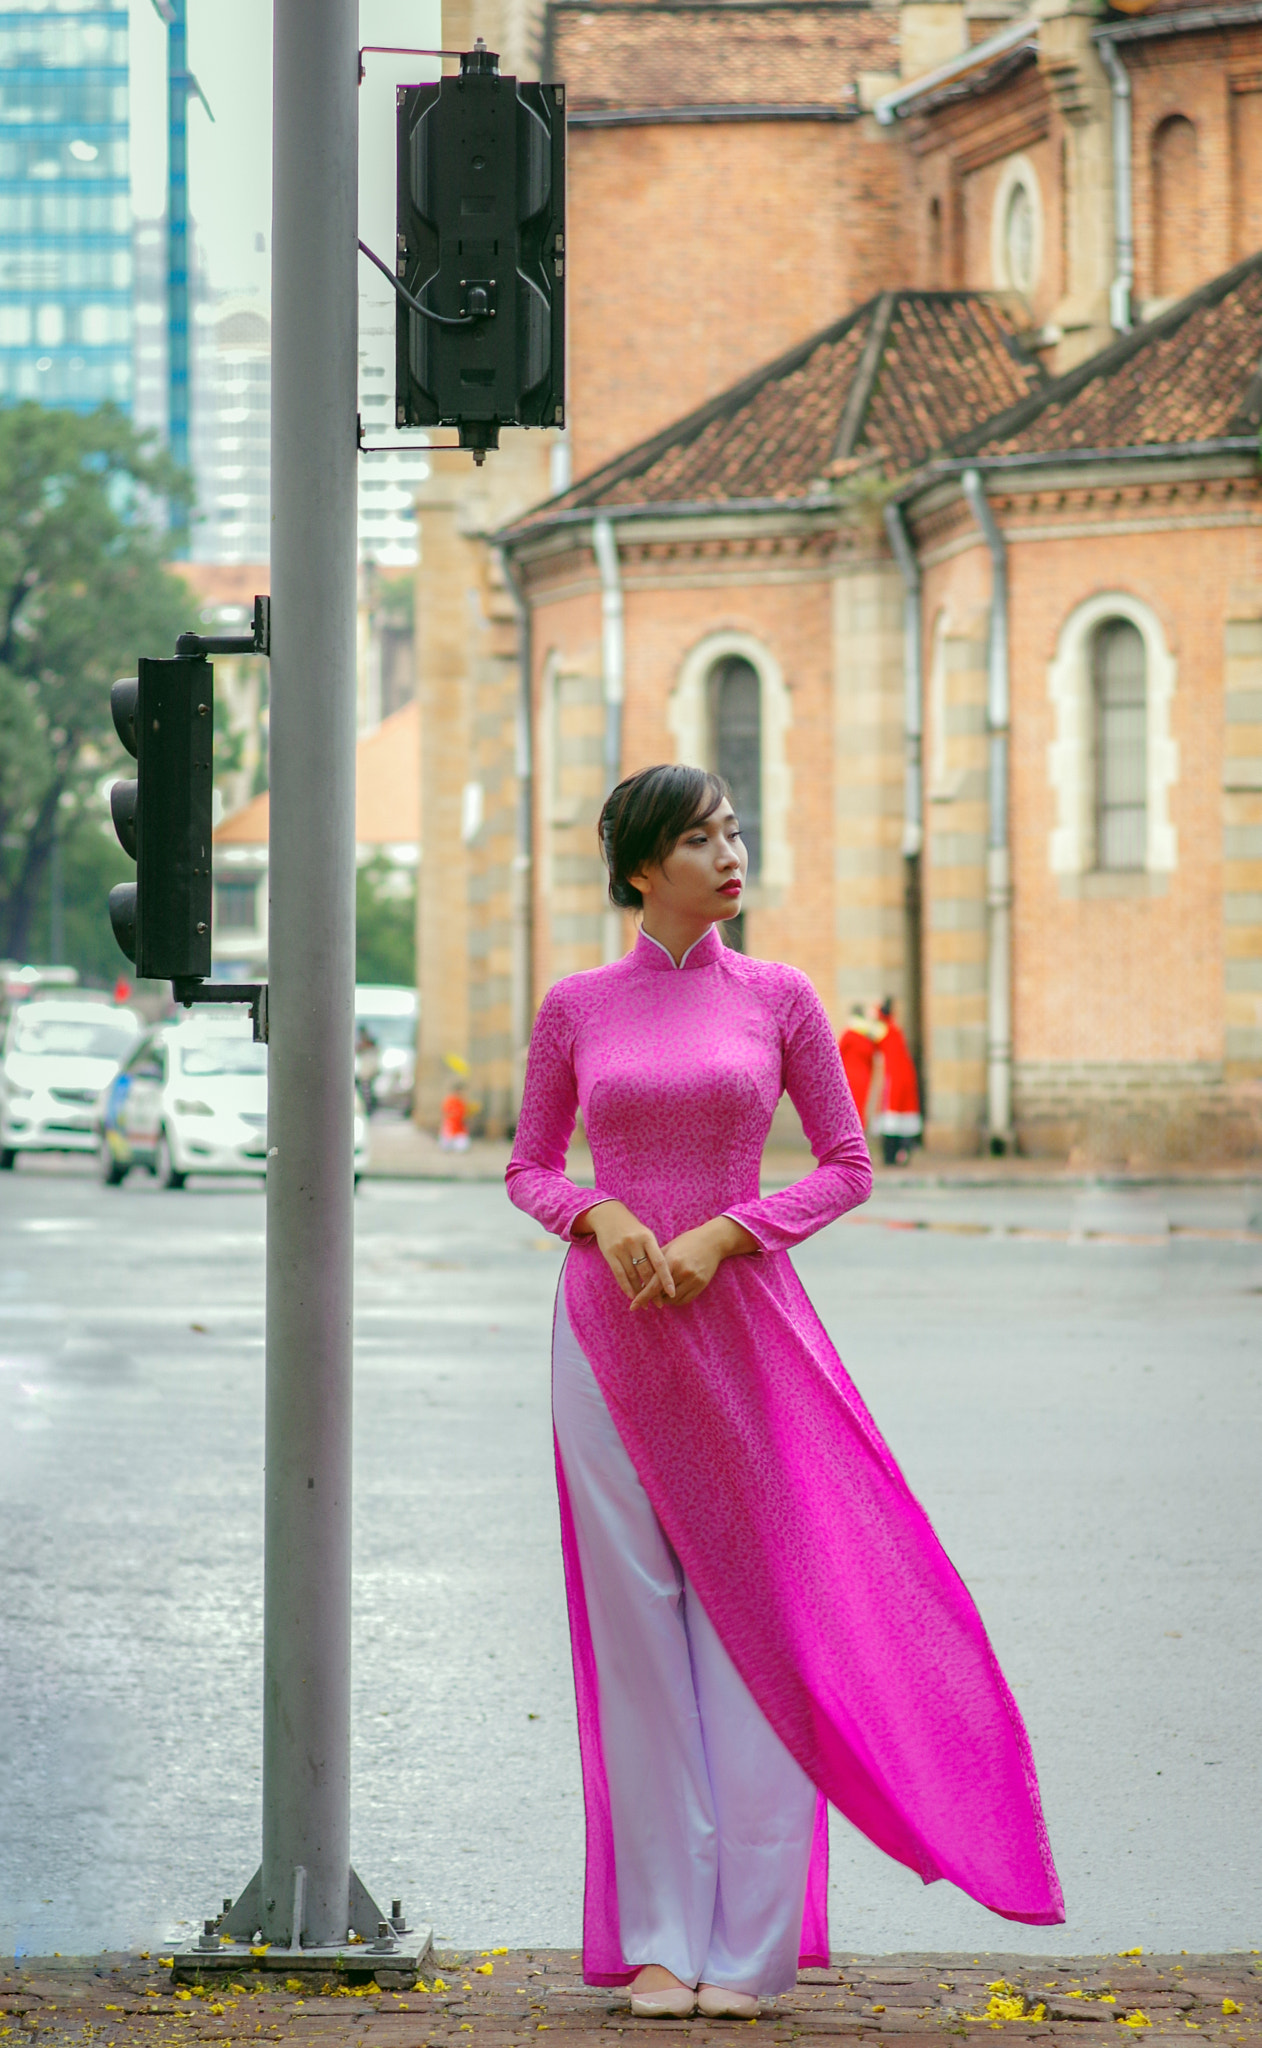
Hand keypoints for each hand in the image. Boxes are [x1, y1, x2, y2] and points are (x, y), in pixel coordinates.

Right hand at [574, 1200, 675, 1305]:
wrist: (608, 1215)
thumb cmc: (632, 1228)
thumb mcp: (645, 1235)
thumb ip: (653, 1252)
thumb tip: (664, 1276)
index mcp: (647, 1238)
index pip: (660, 1262)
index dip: (666, 1279)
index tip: (672, 1293)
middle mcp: (634, 1243)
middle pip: (646, 1271)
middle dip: (653, 1289)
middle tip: (660, 1304)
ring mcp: (621, 1248)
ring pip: (632, 1275)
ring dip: (640, 1292)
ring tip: (646, 1304)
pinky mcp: (609, 1253)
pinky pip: (619, 1274)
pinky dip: (626, 1287)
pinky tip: (632, 1296)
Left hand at [631, 1215, 757, 1309]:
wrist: (712, 1241)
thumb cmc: (687, 1242)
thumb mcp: (669, 1247)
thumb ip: (654, 1263)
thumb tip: (640, 1282)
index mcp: (671, 1261)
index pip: (653, 1285)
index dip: (642, 1297)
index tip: (633, 1306)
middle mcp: (683, 1272)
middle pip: (662, 1294)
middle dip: (653, 1297)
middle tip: (647, 1296)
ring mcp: (693, 1279)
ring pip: (673, 1300)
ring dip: (664, 1299)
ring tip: (661, 1292)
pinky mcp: (701, 1285)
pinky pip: (684, 1300)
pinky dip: (675, 1300)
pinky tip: (672, 1293)